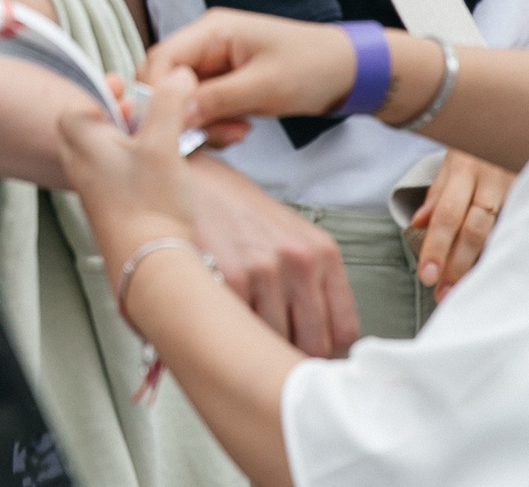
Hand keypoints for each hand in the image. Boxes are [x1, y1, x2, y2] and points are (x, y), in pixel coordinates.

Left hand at [58, 64, 200, 278]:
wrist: (152, 266)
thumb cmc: (149, 206)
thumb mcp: (162, 143)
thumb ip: (168, 103)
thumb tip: (178, 74)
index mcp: (83, 145)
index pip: (73, 109)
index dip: (99, 94)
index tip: (125, 89)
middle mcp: (82, 169)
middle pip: (87, 131)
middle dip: (114, 118)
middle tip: (140, 114)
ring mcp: (96, 193)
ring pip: (103, 155)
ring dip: (128, 142)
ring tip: (157, 140)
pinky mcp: (114, 213)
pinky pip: (116, 177)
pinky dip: (134, 166)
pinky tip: (162, 171)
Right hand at [146, 10, 354, 141]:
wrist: (346, 73)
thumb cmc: (311, 67)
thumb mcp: (263, 86)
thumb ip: (215, 99)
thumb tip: (172, 116)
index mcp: (211, 30)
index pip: (160, 59)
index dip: (155, 95)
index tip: (166, 128)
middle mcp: (206, 44)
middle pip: (166, 82)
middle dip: (182, 113)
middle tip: (212, 134)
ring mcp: (215, 64)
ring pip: (184, 99)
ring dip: (204, 122)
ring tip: (237, 132)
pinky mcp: (225, 83)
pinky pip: (203, 107)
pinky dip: (216, 123)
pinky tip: (242, 130)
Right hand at [182, 152, 359, 357]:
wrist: (185, 175)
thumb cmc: (233, 209)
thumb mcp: (286, 234)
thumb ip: (308, 282)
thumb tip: (319, 346)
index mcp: (321, 252)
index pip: (343, 332)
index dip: (323, 352)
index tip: (303, 352)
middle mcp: (299, 260)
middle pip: (312, 346)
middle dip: (288, 354)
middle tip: (266, 349)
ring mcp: (264, 269)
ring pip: (274, 344)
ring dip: (254, 346)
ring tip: (237, 331)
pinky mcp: (228, 276)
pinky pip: (240, 332)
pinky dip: (228, 334)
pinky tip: (218, 318)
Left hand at [410, 151, 512, 297]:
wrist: (522, 118)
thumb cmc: (481, 144)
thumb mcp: (454, 158)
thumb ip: (438, 192)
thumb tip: (417, 224)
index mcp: (466, 167)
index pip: (447, 213)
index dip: (436, 246)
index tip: (427, 275)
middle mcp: (493, 179)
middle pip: (473, 229)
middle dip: (456, 264)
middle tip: (442, 293)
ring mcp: (519, 188)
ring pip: (498, 233)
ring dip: (478, 265)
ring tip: (463, 290)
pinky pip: (518, 228)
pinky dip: (506, 252)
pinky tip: (498, 273)